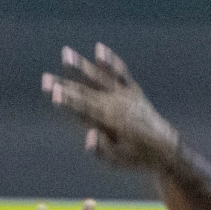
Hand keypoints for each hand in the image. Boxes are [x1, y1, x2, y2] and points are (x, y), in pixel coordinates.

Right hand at [44, 44, 177, 172]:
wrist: (165, 149)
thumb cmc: (137, 158)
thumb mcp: (118, 161)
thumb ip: (102, 149)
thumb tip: (88, 135)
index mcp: (111, 122)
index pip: (83, 110)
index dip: (67, 102)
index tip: (52, 93)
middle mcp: (116, 104)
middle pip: (85, 92)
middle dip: (64, 85)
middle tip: (45, 79)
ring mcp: (125, 95)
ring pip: (99, 77)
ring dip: (82, 66)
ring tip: (65, 53)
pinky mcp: (133, 91)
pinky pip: (121, 74)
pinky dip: (111, 62)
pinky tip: (99, 49)